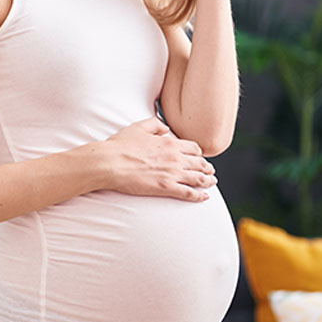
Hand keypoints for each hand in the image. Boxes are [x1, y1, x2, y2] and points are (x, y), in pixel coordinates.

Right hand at [102, 117, 216, 201]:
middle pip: (199, 163)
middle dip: (207, 167)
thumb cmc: (120, 146)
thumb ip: (154, 124)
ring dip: (208, 181)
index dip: (198, 153)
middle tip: (210, 171)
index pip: (193, 148)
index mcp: (169, 143)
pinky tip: (204, 197)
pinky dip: (199, 195)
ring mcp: (172, 174)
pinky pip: (189, 193)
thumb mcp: (137, 127)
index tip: (199, 156)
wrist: (110, 163)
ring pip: (198, 178)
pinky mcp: (166, 188)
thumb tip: (165, 128)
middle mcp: (175, 158)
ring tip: (211, 183)